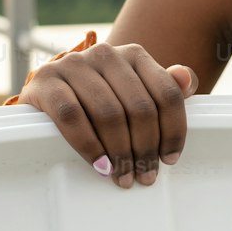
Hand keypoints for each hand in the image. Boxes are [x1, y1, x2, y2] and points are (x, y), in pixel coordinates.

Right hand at [17, 42, 197, 188]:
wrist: (49, 92)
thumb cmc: (101, 97)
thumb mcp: (136, 91)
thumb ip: (165, 87)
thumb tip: (187, 81)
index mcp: (134, 55)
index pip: (167, 93)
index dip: (173, 130)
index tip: (170, 159)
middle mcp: (105, 54)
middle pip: (139, 107)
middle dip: (145, 148)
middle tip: (144, 176)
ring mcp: (73, 64)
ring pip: (108, 113)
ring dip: (119, 152)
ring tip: (123, 176)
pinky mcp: (45, 81)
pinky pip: (71, 116)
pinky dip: (88, 145)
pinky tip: (99, 164)